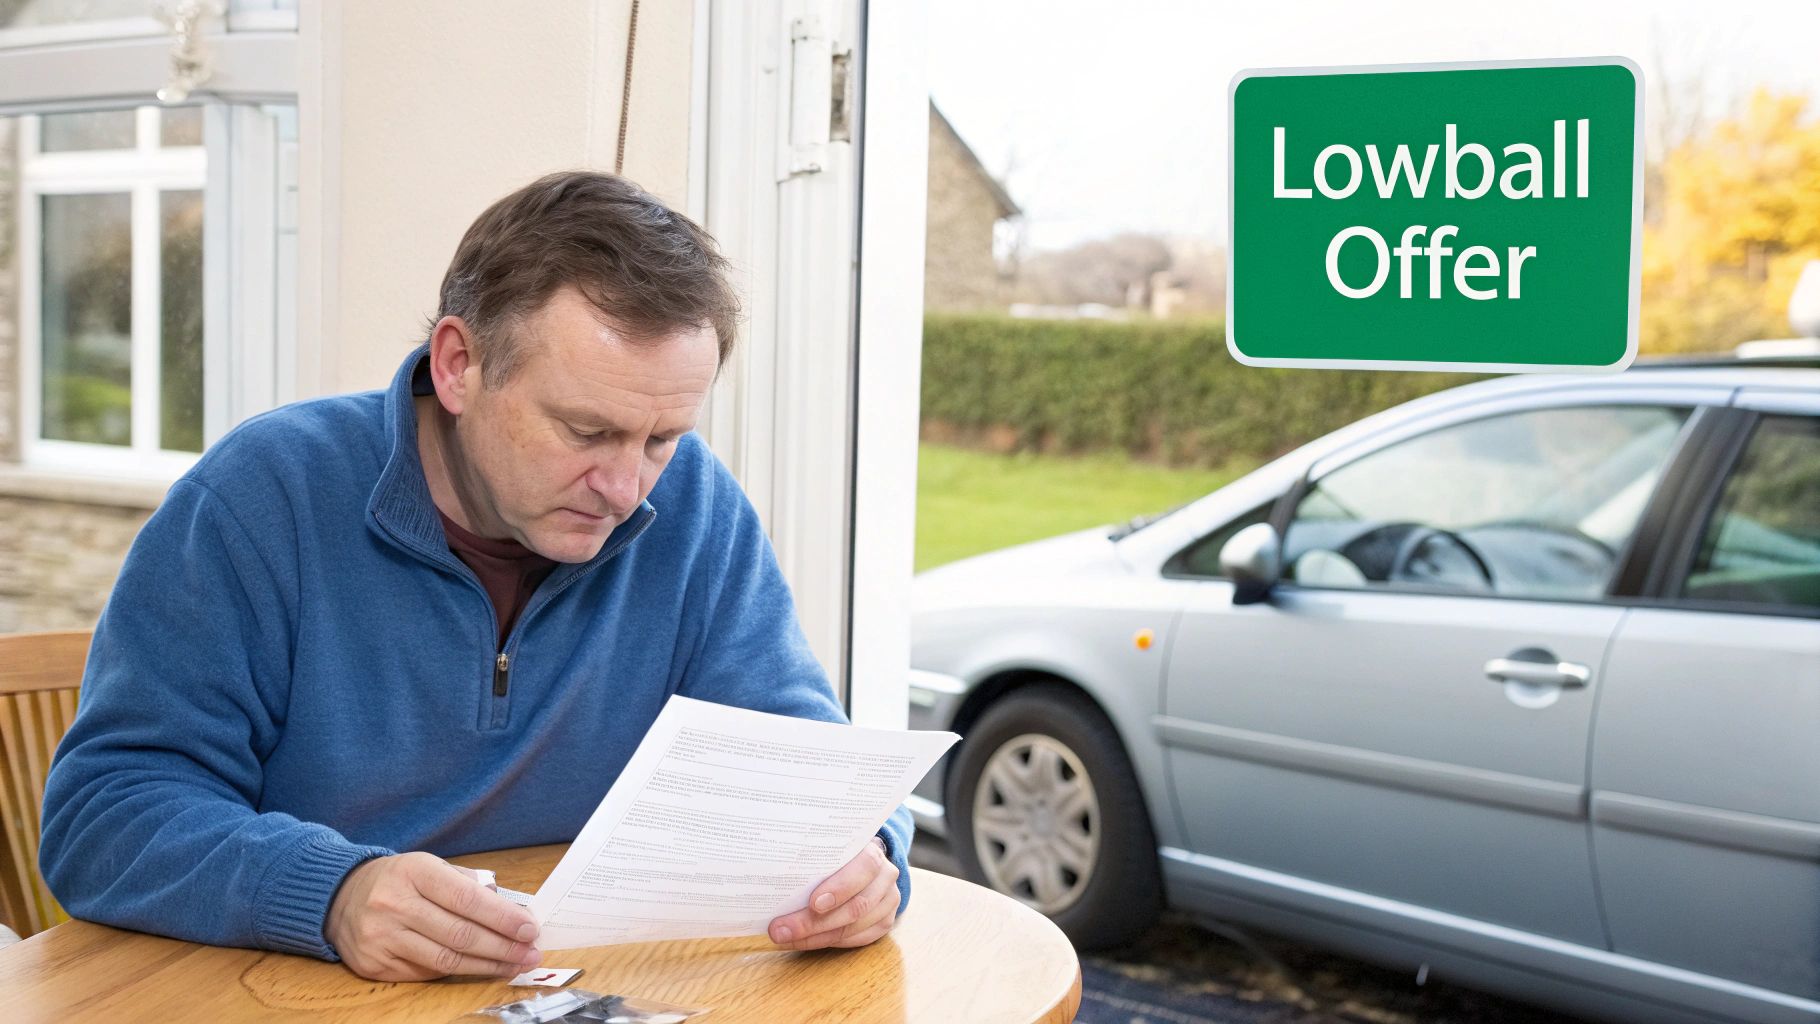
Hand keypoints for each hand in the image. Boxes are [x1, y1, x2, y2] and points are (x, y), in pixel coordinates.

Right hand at [325, 851, 542, 980]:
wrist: (339, 897)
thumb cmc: (398, 880)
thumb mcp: (430, 866)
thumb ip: (468, 884)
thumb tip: (510, 909)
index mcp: (414, 872)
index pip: (467, 899)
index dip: (502, 917)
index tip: (529, 929)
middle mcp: (394, 905)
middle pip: (460, 934)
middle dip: (503, 947)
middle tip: (530, 953)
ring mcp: (381, 938)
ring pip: (446, 960)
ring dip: (487, 965)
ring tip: (514, 965)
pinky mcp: (375, 965)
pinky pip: (427, 973)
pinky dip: (458, 972)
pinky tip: (481, 968)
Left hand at [767, 837, 898, 950]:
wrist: (865, 862)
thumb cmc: (839, 855)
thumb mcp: (829, 848)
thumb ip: (814, 857)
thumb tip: (774, 873)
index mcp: (873, 852)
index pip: (864, 867)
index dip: (840, 888)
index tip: (812, 903)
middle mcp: (886, 876)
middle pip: (855, 906)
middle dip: (814, 922)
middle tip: (781, 930)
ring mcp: (889, 901)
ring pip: (853, 927)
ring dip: (816, 937)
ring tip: (785, 938)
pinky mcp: (884, 922)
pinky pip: (856, 939)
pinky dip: (828, 942)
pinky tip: (804, 941)